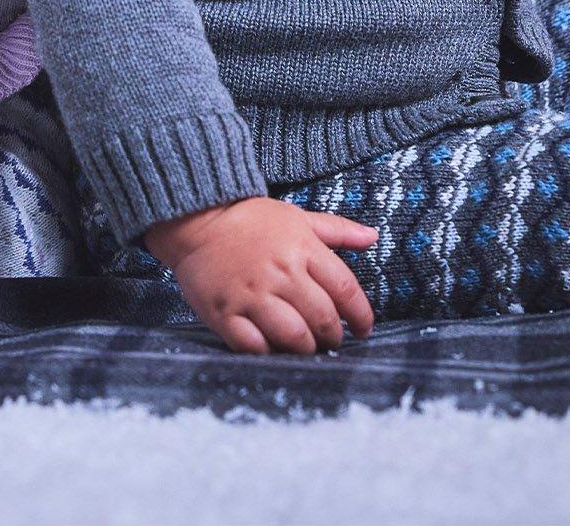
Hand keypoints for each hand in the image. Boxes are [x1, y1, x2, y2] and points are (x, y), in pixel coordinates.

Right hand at [144, 195, 377, 354]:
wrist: (197, 218)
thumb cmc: (251, 220)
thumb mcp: (297, 217)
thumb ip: (337, 230)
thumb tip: (373, 236)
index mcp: (302, 248)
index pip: (346, 289)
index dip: (361, 315)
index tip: (363, 328)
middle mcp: (280, 272)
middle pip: (323, 318)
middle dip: (334, 337)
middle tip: (331, 339)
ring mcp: (251, 294)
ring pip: (294, 338)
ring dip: (307, 349)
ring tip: (306, 346)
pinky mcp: (225, 313)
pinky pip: (255, 347)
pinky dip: (270, 353)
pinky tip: (274, 347)